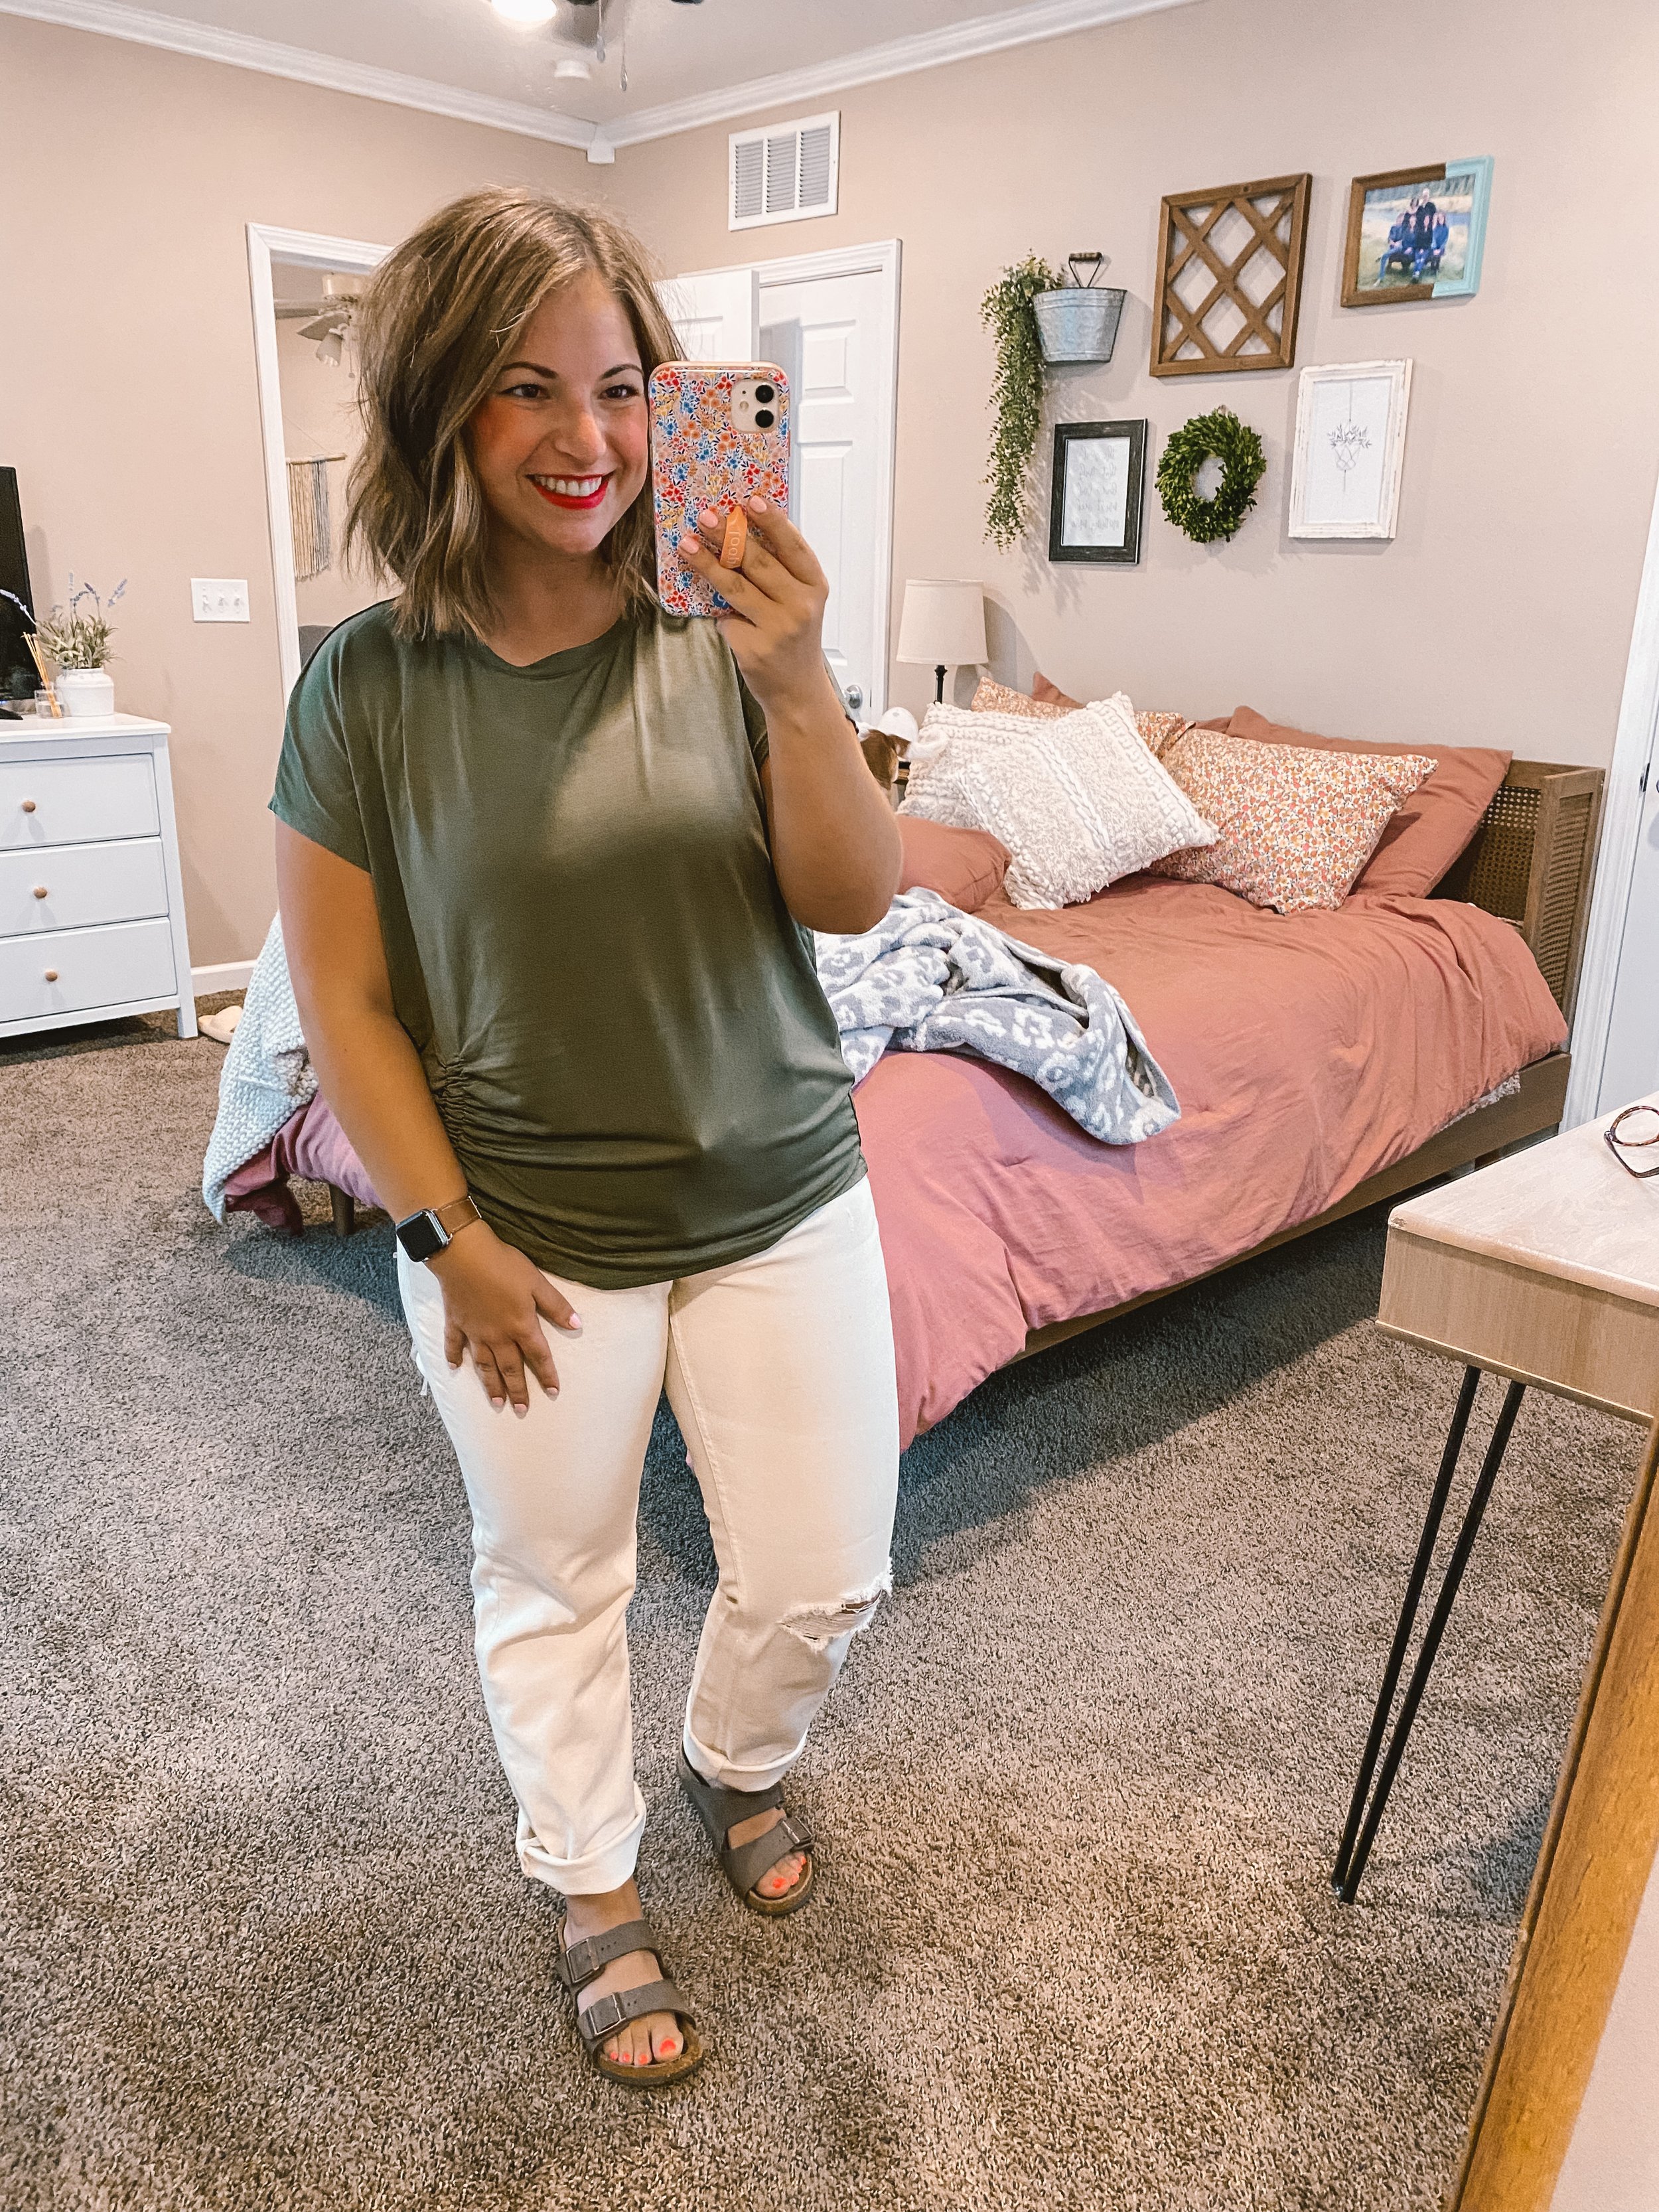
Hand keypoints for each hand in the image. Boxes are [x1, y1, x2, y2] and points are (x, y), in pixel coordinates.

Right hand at [427, 1223, 580, 1414]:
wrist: (464, 1255)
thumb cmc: (504, 1265)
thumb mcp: (537, 1282)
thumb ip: (556, 1306)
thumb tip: (577, 1324)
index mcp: (520, 1326)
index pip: (538, 1355)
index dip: (547, 1374)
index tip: (554, 1392)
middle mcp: (497, 1335)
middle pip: (510, 1368)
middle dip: (518, 1390)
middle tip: (522, 1410)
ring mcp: (474, 1331)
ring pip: (484, 1365)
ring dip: (491, 1385)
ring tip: (497, 1402)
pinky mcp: (456, 1322)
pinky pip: (454, 1345)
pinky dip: (454, 1357)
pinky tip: (454, 1368)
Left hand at [679, 498, 839, 721]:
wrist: (797, 689)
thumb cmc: (794, 637)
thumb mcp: (800, 601)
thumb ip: (781, 571)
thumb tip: (740, 530)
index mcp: (815, 586)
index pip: (793, 546)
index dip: (772, 521)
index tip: (751, 500)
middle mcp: (801, 605)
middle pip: (759, 561)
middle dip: (728, 535)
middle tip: (706, 516)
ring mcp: (778, 628)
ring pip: (735, 586)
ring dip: (707, 562)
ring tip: (687, 544)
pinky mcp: (754, 647)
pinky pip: (726, 618)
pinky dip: (718, 612)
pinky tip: (709, 605)